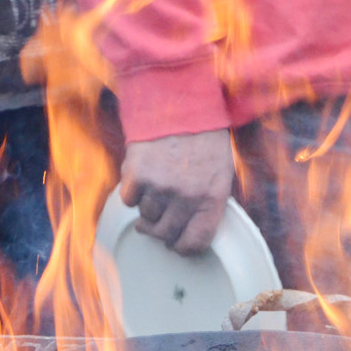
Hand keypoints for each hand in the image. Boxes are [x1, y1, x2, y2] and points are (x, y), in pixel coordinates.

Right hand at [120, 130, 234, 254]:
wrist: (180, 102)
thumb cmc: (204, 139)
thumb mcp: (221, 172)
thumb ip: (209, 202)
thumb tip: (192, 230)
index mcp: (212, 197)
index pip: (196, 242)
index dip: (184, 247)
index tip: (177, 244)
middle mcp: (187, 196)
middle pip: (166, 235)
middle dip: (162, 232)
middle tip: (159, 223)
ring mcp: (161, 186)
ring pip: (146, 219)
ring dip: (147, 211)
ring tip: (153, 194)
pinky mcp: (138, 174)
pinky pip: (129, 201)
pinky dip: (132, 194)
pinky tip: (141, 181)